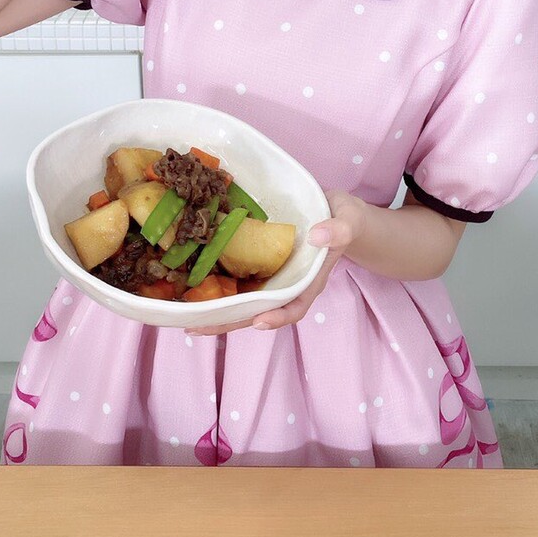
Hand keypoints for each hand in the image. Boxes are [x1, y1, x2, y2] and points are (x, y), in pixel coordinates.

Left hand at [192, 191, 366, 336]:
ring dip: (219, 309)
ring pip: (245, 298)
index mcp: (310, 279)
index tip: (257, 322)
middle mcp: (288, 282)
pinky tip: (195, 285)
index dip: (277, 317)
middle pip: (260, 310)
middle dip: (230, 321)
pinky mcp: (261, 260)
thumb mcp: (349, 220)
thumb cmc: (345, 220)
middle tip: (198, 326)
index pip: (294, 306)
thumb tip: (317, 235)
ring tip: (188, 316)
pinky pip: (240, 277)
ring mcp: (273, 274)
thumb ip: (339, 230)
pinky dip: (220, 284)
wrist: (336, 210)